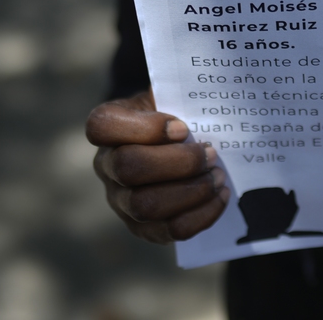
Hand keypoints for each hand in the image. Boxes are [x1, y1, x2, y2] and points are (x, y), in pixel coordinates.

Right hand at [86, 89, 230, 242]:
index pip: (101, 126)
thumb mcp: (172, 94)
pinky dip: (202, 215)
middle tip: (211, 153)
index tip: (183, 127)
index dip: (144, 128)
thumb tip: (216, 92)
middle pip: (128, 169)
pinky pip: (169, 230)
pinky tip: (221, 196)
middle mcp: (107, 165)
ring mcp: (121, 200)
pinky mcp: (143, 227)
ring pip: (146, 205)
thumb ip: (182, 92)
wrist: (175, 145)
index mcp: (109, 127)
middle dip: (178, 163)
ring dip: (191, 191)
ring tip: (218, 176)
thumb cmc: (175, 114)